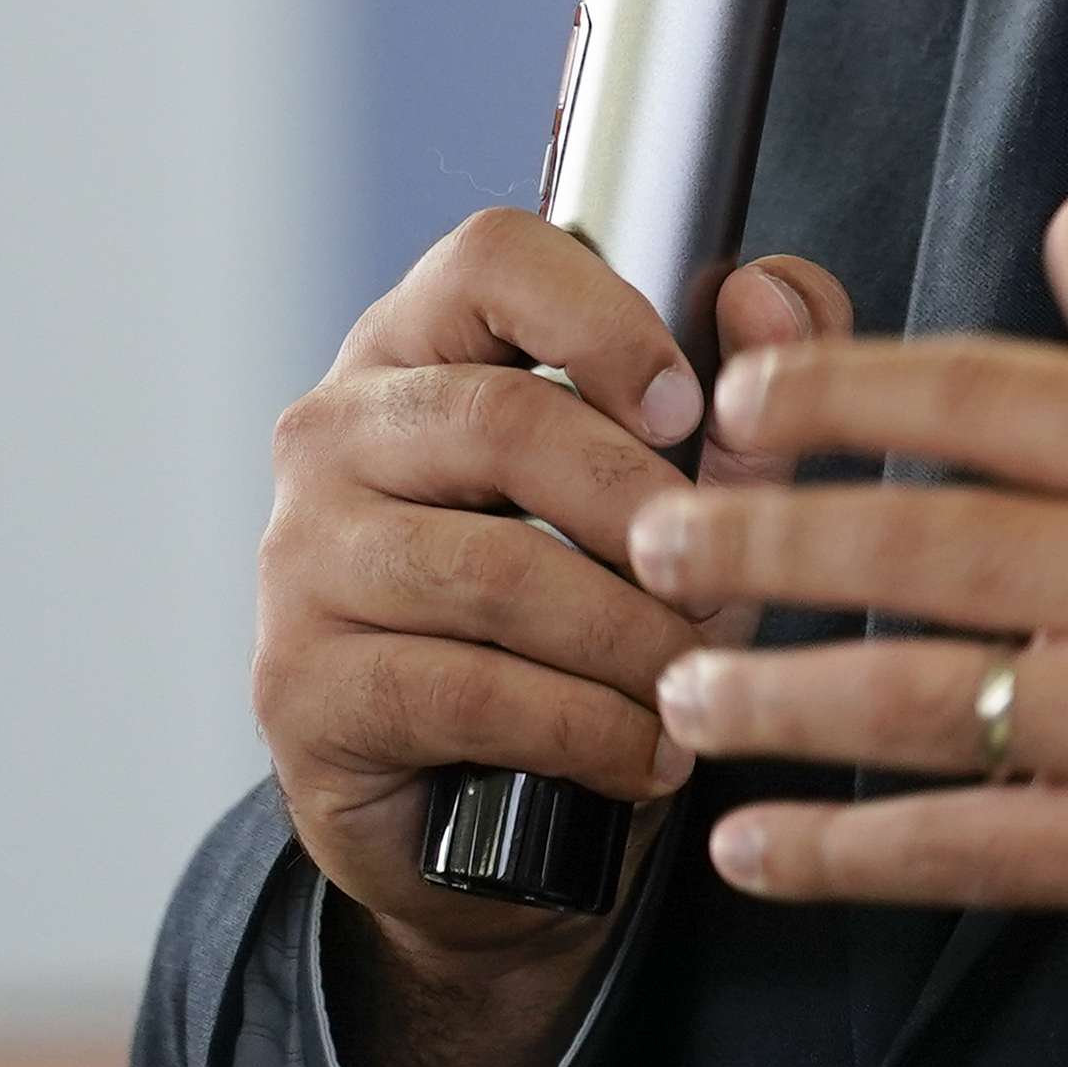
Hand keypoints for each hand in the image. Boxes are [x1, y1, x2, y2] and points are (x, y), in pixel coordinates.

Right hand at [253, 211, 849, 1066]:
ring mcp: (300, 557)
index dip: (605, 318)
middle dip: (645, 513)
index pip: (492, 258)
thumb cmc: (587, 601)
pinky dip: (586, 728)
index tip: (690, 408)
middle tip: (721, 584)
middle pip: (507, 422)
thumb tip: (767, 292)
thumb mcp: (686, 484)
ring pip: (495, 570)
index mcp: (419, 342)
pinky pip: (468, 690)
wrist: (481, 809)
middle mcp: (336, 430)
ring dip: (629, 637)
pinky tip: (644, 753)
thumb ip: (750, 373)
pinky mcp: (300, 684)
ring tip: (698, 681)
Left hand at [632, 187, 1067, 1009]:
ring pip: (918, 696)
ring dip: (775, 696)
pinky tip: (763, 850)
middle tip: (653, 538)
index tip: (748, 397)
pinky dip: (844, 854)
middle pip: (920, 540)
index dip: (849, 391)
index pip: (992, 393)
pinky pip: (963, 846)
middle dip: (762, 538)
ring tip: (683, 690)